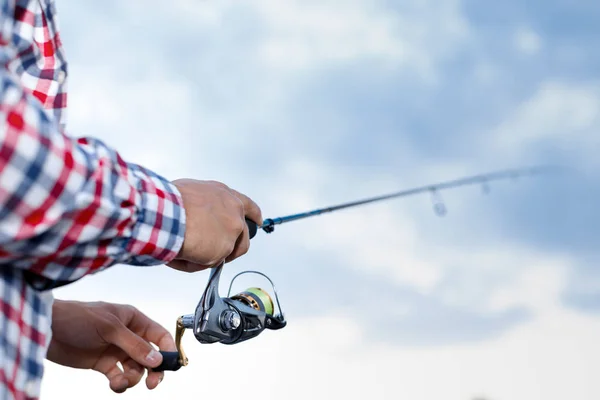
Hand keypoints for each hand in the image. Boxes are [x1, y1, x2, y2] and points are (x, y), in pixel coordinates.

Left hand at [47, 300, 174, 392]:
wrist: (47, 329)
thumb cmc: (78, 317)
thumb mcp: (110, 328)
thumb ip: (134, 345)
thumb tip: (157, 360)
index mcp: (133, 319)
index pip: (159, 335)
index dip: (168, 349)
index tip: (172, 365)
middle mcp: (128, 335)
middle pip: (151, 356)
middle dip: (153, 370)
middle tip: (152, 383)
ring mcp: (116, 350)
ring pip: (135, 369)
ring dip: (133, 378)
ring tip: (121, 381)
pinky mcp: (103, 363)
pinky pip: (119, 376)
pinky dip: (119, 383)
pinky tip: (114, 384)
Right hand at [168, 179, 261, 272]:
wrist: (167, 213)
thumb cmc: (170, 201)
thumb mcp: (191, 191)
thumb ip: (203, 204)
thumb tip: (196, 216)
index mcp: (225, 195)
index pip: (247, 205)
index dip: (252, 215)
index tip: (257, 221)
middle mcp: (234, 211)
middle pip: (243, 233)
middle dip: (232, 244)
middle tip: (214, 249)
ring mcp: (232, 231)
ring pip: (229, 252)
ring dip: (213, 255)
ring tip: (191, 251)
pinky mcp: (225, 249)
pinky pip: (211, 263)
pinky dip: (196, 263)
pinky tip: (183, 254)